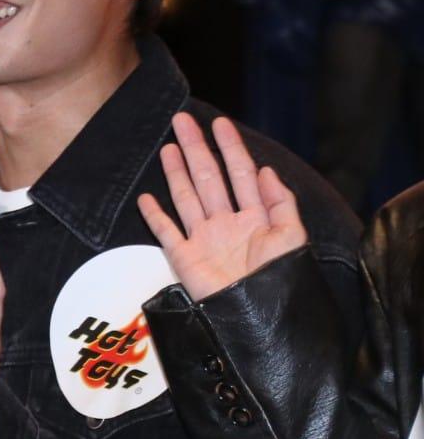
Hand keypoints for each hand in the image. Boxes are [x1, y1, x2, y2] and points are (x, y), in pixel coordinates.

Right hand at [137, 112, 306, 300]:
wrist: (257, 317)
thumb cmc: (279, 280)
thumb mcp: (292, 237)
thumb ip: (280, 203)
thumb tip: (265, 170)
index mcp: (254, 217)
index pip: (240, 173)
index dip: (231, 147)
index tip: (220, 124)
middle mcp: (227, 223)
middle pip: (208, 177)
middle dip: (196, 148)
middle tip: (183, 121)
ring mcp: (204, 239)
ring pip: (186, 196)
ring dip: (177, 172)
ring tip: (168, 147)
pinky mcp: (184, 258)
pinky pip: (166, 232)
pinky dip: (155, 215)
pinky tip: (147, 198)